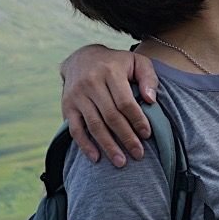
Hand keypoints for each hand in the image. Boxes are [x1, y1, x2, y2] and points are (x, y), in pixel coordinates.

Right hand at [61, 45, 159, 166]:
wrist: (81, 58)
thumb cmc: (116, 64)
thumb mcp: (136, 62)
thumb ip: (148, 78)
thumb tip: (150, 100)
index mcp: (110, 72)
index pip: (125, 102)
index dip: (137, 120)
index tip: (147, 134)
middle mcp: (91, 83)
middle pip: (111, 116)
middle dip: (126, 138)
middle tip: (139, 154)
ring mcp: (77, 95)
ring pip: (94, 125)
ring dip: (108, 146)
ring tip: (121, 162)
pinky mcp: (67, 106)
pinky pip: (75, 129)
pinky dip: (85, 145)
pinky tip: (96, 158)